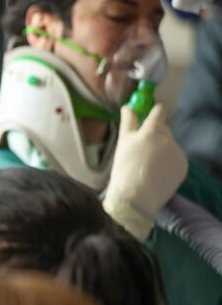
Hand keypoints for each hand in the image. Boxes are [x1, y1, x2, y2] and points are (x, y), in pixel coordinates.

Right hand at [103, 105, 187, 239]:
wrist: (136, 197)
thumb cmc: (124, 169)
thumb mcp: (122, 143)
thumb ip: (128, 122)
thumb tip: (128, 107)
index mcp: (152, 131)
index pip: (159, 112)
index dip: (156, 111)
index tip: (152, 113)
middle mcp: (169, 139)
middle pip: (164, 130)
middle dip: (154, 135)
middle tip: (141, 149)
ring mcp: (178, 154)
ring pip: (169, 146)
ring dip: (161, 150)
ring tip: (146, 166)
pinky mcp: (183, 167)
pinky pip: (175, 160)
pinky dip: (167, 164)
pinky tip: (156, 173)